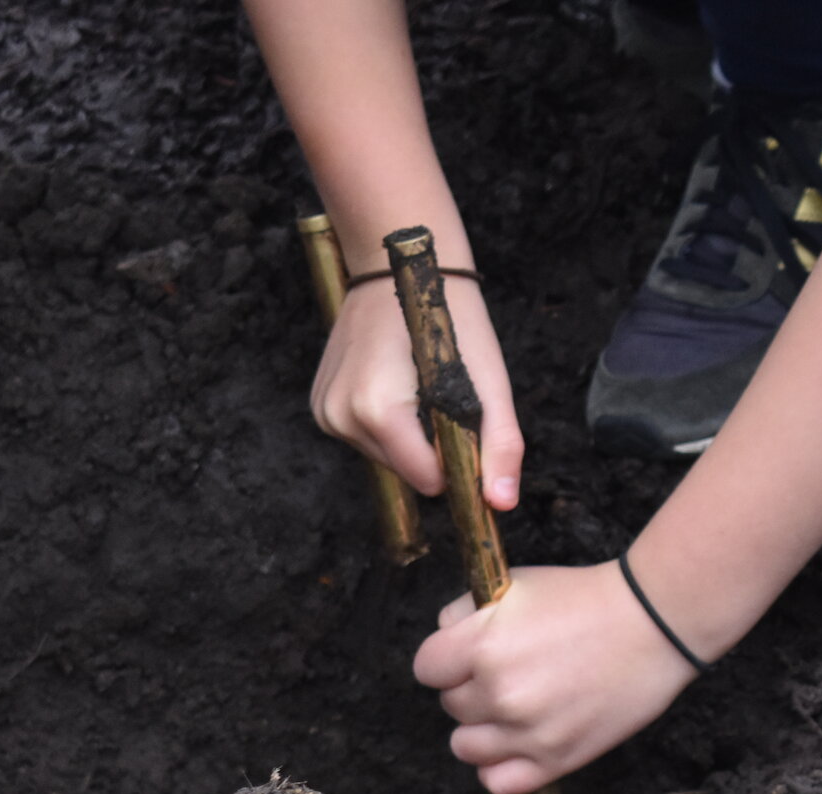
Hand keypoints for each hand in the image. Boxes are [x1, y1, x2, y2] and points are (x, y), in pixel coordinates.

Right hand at [315, 277, 522, 512]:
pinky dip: (386, 421)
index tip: (464, 415)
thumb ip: (499, 444)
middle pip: (407, 471)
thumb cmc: (447, 311)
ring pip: (387, 457)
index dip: (457, 456)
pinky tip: (393, 381)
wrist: (395, 261)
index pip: (429, 479)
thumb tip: (501, 504)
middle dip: (431, 443)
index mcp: (379, 413)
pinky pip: (365, 437)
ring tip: (415, 381)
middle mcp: (342, 418)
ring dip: (409, 433)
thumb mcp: (488, 378)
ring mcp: (326, 412)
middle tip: (441, 390)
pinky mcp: (320, 406)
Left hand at [412, 562, 698, 793]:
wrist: (652, 624)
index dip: (446, 659)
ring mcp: (526, 733)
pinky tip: (519, 742)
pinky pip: (497, 782)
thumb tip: (444, 637)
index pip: (426, 669)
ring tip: (514, 708)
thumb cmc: (585, 599)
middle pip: (450, 705)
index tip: (470, 653)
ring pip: (466, 746)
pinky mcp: (555, 760)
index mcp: (482, 646)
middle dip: (471, 688)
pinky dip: (500, 766)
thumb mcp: (515, 586)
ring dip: (482, 728)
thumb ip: (466, 613)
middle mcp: (499, 694)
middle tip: (510, 672)